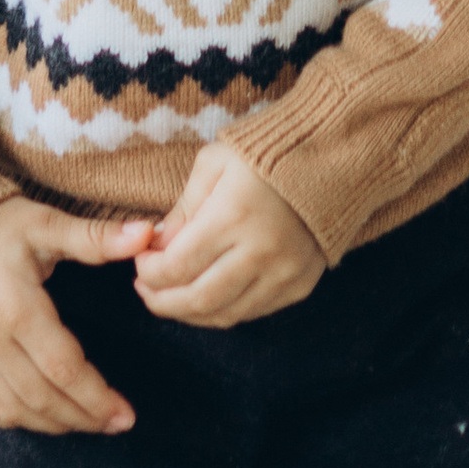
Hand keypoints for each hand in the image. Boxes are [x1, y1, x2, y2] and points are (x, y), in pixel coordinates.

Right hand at [0, 195, 154, 435]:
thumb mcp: (46, 223)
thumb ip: (96, 237)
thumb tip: (148, 234)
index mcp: (17, 309)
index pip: (65, 370)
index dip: (98, 398)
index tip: (126, 415)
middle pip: (43, 398)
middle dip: (84, 417)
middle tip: (115, 424)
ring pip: (13, 409)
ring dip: (53, 423)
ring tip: (84, 422)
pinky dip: (12, 418)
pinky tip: (36, 416)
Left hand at [132, 142, 324, 330]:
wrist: (329, 158)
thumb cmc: (263, 153)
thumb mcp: (214, 164)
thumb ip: (183, 208)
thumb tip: (156, 246)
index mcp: (233, 215)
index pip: (177, 266)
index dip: (149, 272)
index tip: (138, 262)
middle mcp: (260, 252)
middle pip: (198, 299)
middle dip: (162, 301)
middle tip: (144, 291)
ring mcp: (284, 273)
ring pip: (224, 314)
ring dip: (189, 313)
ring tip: (169, 297)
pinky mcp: (299, 285)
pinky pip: (251, 312)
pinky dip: (221, 311)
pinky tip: (204, 297)